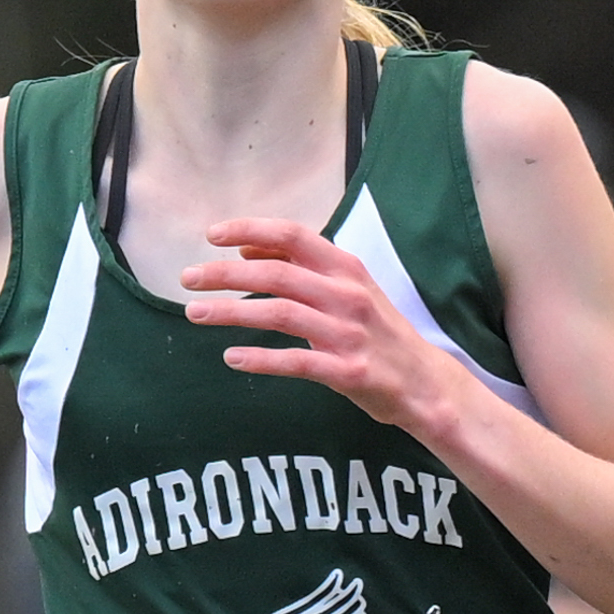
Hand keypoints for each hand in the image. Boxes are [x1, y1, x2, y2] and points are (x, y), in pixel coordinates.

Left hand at [181, 219, 463, 434]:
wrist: (425, 384)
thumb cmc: (378, 332)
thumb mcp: (347, 288)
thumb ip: (301, 266)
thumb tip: (246, 248)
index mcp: (346, 268)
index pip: (294, 235)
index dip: (251, 230)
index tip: (212, 234)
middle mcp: (347, 295)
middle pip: (277, 274)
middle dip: (226, 274)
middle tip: (187, 278)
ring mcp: (349, 334)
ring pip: (280, 313)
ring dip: (232, 312)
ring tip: (194, 314)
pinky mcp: (349, 372)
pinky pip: (297, 362)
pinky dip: (261, 359)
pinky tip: (232, 358)